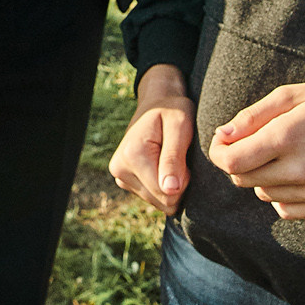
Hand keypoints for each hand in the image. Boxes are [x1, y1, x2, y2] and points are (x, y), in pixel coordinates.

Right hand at [109, 65, 195, 214]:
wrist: (156, 102)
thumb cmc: (172, 110)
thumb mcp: (180, 126)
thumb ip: (174, 158)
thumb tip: (170, 190)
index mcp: (132, 156)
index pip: (167, 194)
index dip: (185, 180)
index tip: (184, 157)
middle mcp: (120, 169)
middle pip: (162, 201)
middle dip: (178, 184)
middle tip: (179, 157)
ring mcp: (120, 176)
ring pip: (158, 201)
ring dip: (170, 185)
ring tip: (170, 158)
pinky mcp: (124, 181)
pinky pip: (152, 197)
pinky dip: (162, 184)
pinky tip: (162, 164)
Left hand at [207, 81, 304, 219]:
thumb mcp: (291, 96)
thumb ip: (252, 116)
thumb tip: (223, 135)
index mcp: (286, 137)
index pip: (232, 161)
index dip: (219, 152)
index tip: (223, 142)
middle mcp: (298, 169)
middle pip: (243, 178)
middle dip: (239, 161)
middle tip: (254, 143)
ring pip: (262, 193)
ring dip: (261, 176)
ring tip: (282, 155)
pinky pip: (283, 209)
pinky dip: (280, 194)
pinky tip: (293, 174)